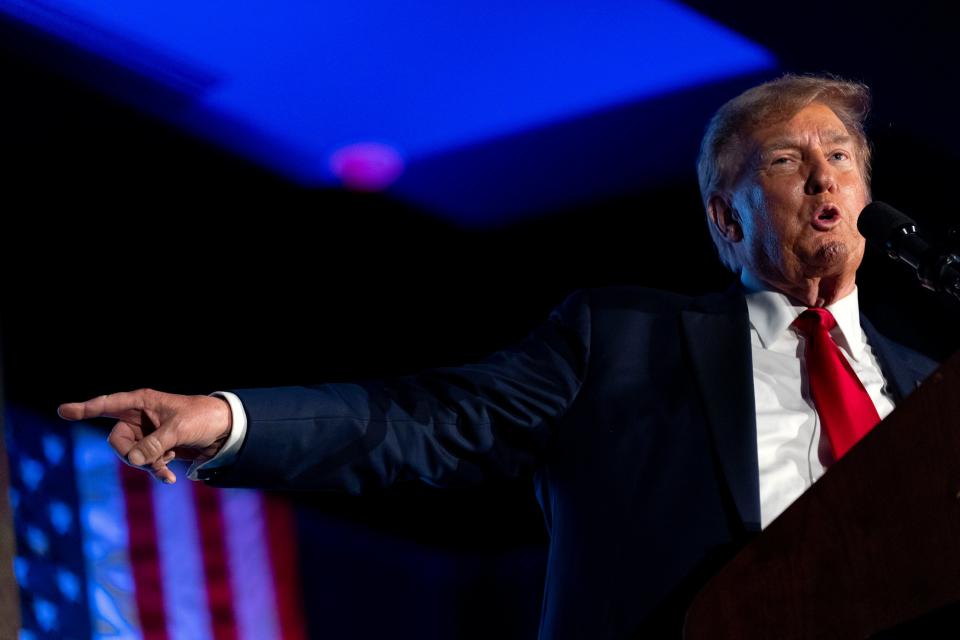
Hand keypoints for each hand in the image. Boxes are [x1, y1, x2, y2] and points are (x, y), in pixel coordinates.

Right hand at [58, 388, 232, 483]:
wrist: (224, 430)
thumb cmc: (202, 418)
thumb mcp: (179, 429)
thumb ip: (155, 444)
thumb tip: (133, 460)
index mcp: (142, 402)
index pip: (108, 405)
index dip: (85, 408)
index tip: (63, 411)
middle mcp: (139, 417)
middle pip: (117, 440)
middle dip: (131, 454)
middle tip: (153, 461)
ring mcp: (146, 433)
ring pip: (130, 455)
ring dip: (146, 465)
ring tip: (168, 465)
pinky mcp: (155, 448)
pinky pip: (143, 463)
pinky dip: (155, 470)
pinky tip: (169, 478)